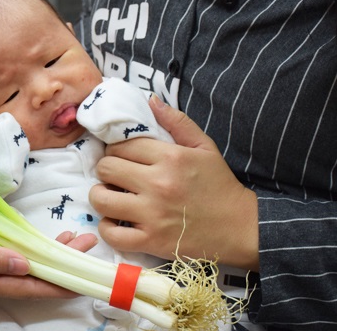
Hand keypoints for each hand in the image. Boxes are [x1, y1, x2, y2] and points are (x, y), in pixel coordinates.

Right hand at [0, 215, 97, 300]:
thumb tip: (25, 265)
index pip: (29, 288)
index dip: (58, 284)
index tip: (83, 278)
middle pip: (32, 276)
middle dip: (62, 263)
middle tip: (88, 246)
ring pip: (26, 263)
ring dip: (50, 252)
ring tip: (76, 239)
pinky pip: (13, 250)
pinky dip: (31, 244)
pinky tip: (43, 238)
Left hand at [89, 95, 258, 269]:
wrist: (240, 228)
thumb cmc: (219, 185)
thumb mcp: (204, 147)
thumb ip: (176, 121)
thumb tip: (149, 100)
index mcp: (171, 158)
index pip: (121, 145)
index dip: (116, 149)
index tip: (121, 156)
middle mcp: (159, 184)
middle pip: (106, 168)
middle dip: (107, 170)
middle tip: (115, 176)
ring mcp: (152, 214)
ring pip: (101, 199)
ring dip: (101, 196)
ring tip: (112, 196)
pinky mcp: (150, 241)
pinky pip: (111, 233)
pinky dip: (107, 227)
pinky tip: (117, 221)